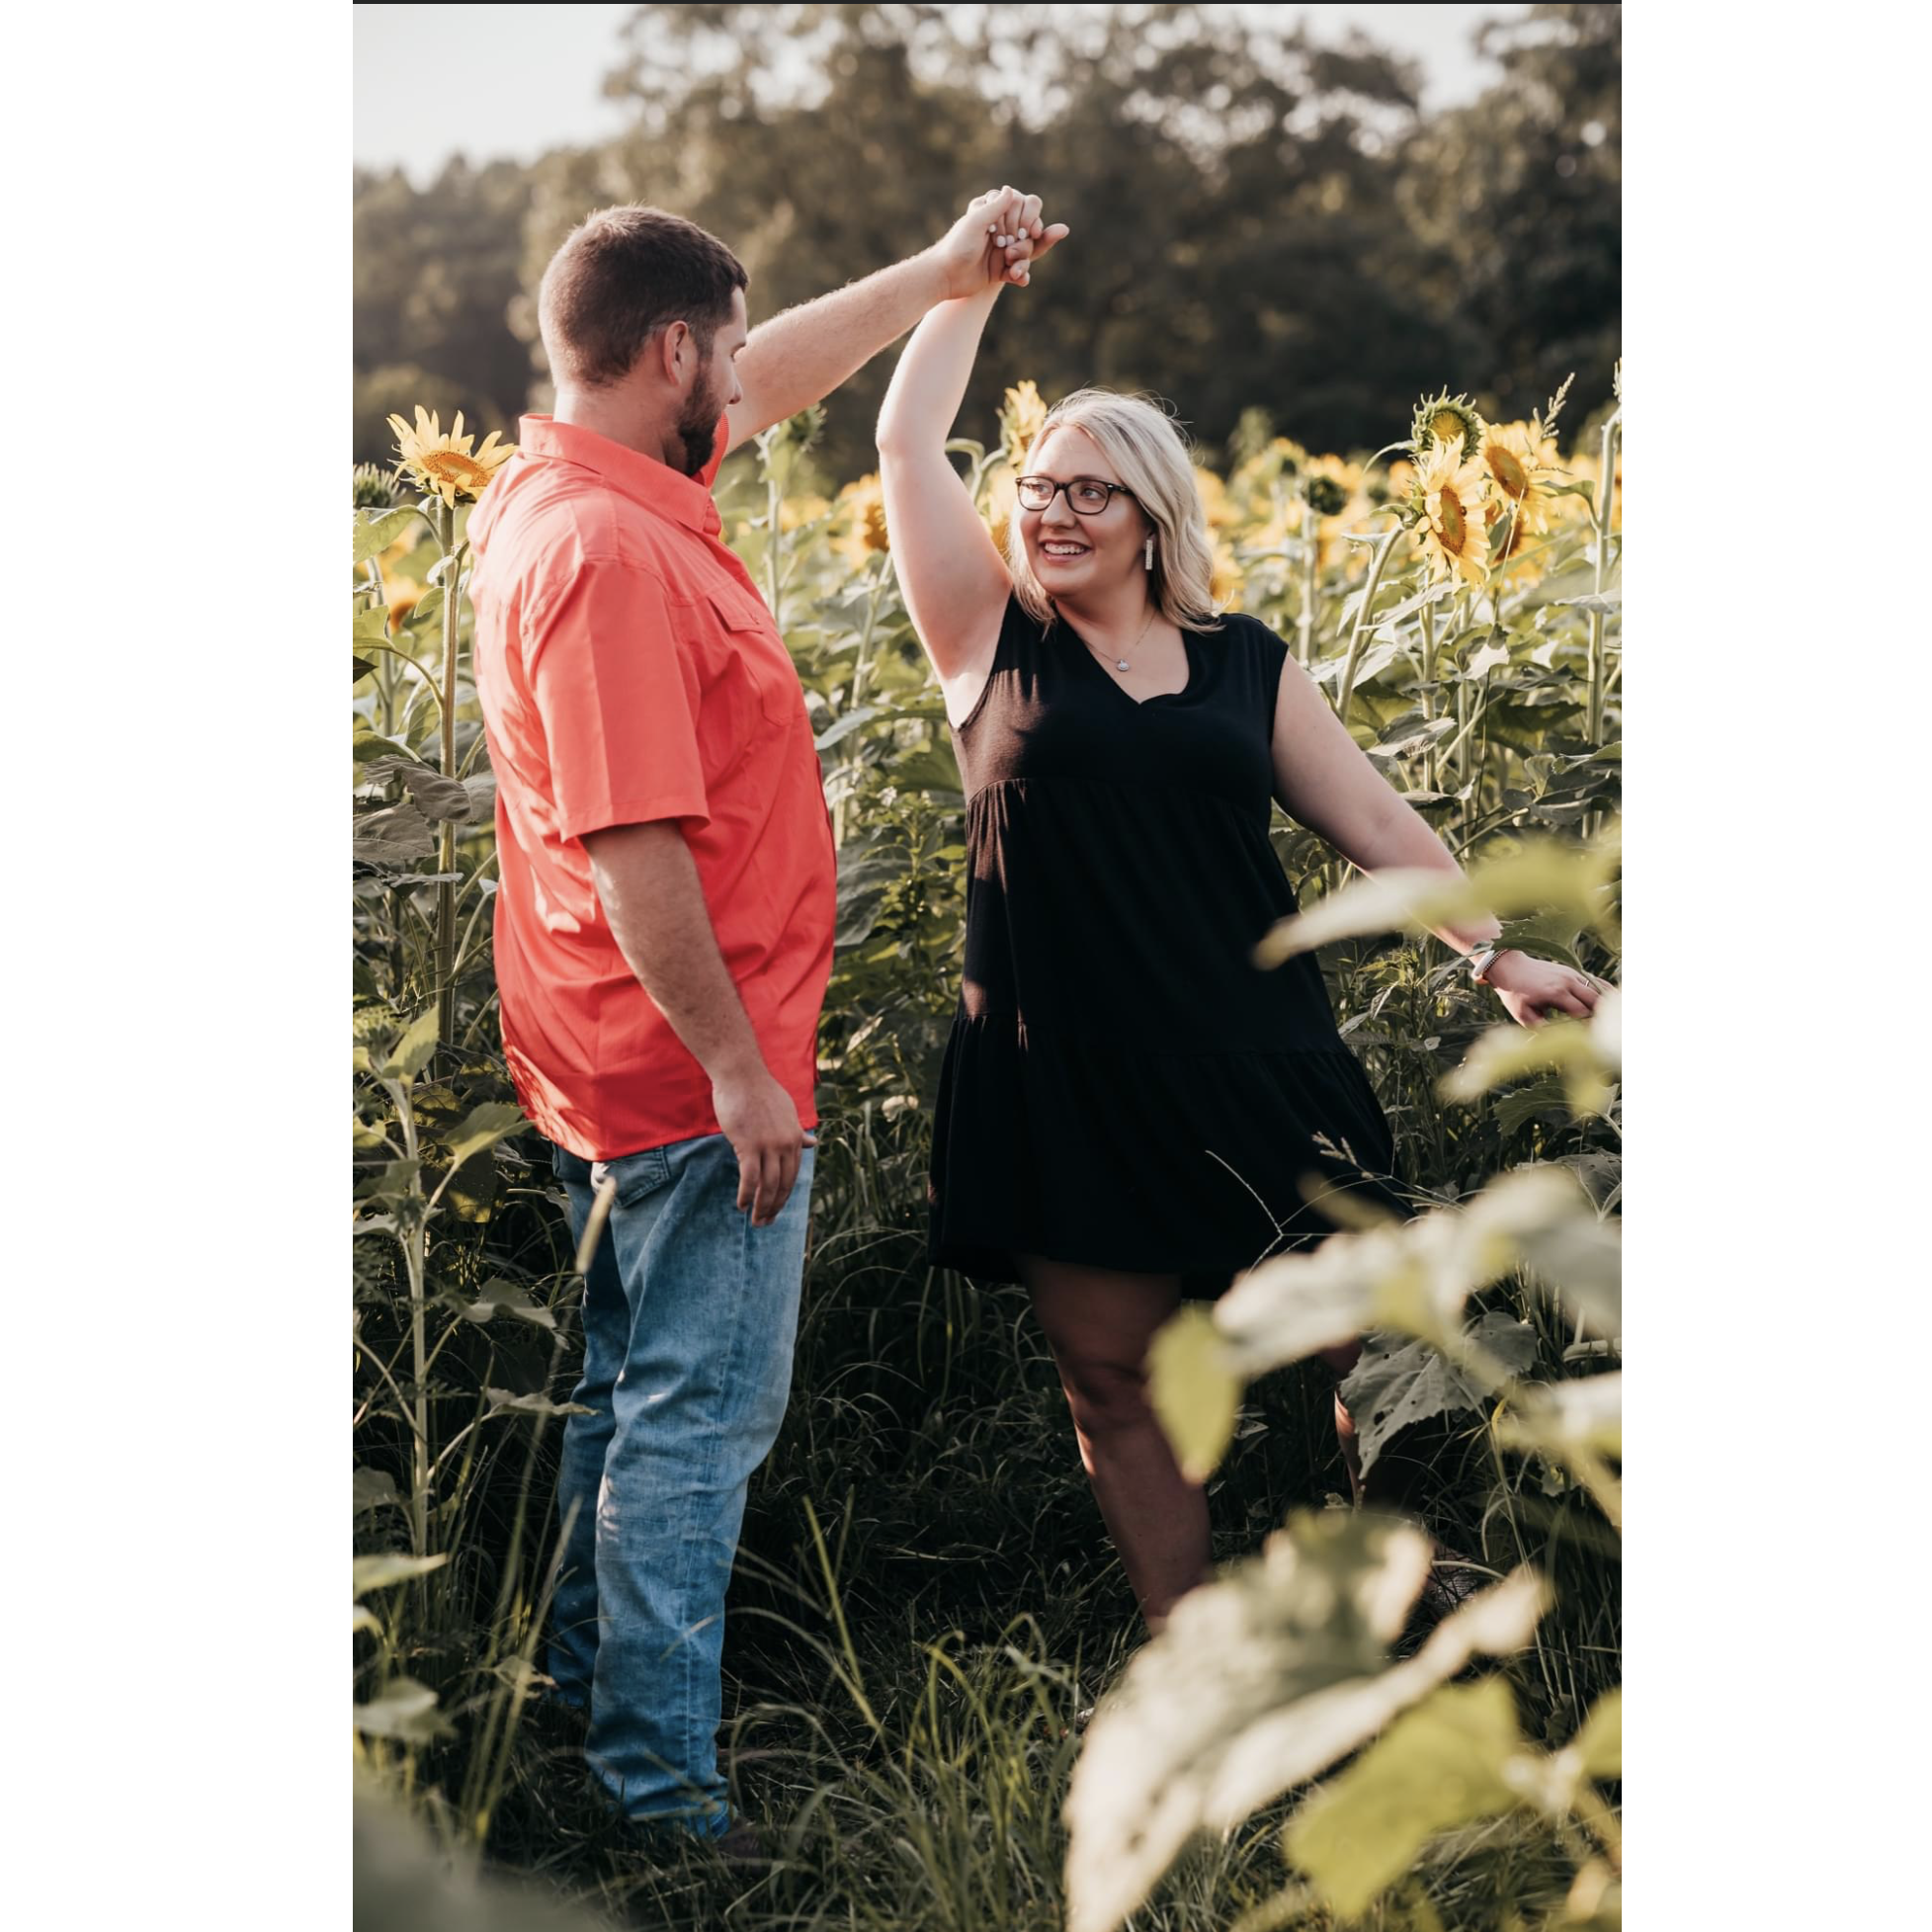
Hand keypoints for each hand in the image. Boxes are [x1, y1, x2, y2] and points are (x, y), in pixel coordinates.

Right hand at [711, 1065, 816, 1226]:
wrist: (741, 1074)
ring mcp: (768, 1145)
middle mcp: (785, 1144)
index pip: (792, 1175)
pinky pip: (750, 1177)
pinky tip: (741, 1205)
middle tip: (765, 1223)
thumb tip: (815, 1143)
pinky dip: (746, 1194)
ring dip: (761, 1206)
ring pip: (768, 1185)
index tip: (775, 1210)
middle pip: (783, 1185)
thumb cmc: (759, 1092)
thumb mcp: (786, 1112)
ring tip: (754, 1220)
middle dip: (775, 1207)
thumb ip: (798, 1131)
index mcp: (794, 1138)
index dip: (784, 1196)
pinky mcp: (749, 1144)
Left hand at [932, 185, 1070, 298]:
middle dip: (1023, 245)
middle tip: (1007, 252)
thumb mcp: (976, 222)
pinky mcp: (1000, 270)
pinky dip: (1021, 275)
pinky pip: (1019, 271)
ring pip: (1025, 253)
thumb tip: (1009, 189)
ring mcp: (1001, 250)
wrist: (945, 276)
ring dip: (1022, 261)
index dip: (1023, 221)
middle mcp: (999, 230)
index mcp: (993, 215)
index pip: (1022, 209)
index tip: (1013, 233)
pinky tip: (1017, 277)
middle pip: (1027, 233)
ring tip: (1012, 270)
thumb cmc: (958, 246)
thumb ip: (995, 206)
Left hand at [1485, 951, 1611, 1028]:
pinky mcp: (1573, 971)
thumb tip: (1558, 1040)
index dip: (1589, 1027)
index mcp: (1556, 993)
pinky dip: (1604, 991)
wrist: (1511, 968)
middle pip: (1595, 1000)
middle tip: (1605, 1030)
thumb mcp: (1522, 1015)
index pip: (1582, 1013)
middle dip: (1602, 1016)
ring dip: (1607, 1004)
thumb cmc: (1515, 994)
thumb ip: (1540, 1028)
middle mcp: (1567, 982)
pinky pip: (1595, 981)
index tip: (1592, 1039)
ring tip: (1614, 1018)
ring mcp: (1572, 974)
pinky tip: (1611, 1003)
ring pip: (1599, 989)